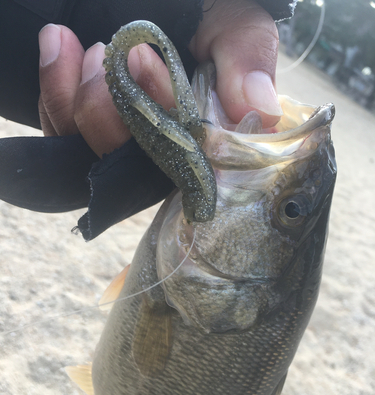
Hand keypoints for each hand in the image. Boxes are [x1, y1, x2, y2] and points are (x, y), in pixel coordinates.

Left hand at [38, 0, 279, 157]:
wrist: (164, 3)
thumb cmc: (206, 12)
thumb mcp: (236, 23)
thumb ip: (247, 58)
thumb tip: (259, 111)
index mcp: (202, 138)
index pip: (183, 162)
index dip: (162, 127)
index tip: (146, 61)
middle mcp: (160, 150)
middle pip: (125, 171)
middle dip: (110, 114)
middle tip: (113, 52)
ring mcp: (120, 142)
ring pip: (86, 157)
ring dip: (79, 102)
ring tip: (91, 47)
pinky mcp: (84, 129)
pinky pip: (59, 134)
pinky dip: (55, 92)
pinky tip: (60, 46)